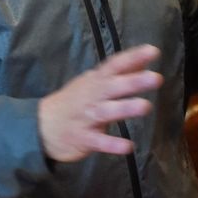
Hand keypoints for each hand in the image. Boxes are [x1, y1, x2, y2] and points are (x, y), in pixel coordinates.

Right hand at [38, 45, 161, 162]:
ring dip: (125, 108)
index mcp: (96, 81)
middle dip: (133, 82)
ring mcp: (86, 117)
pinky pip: (98, 141)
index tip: (153, 51)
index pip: (115, 65)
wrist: (41, 125)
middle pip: (112, 86)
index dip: (133, 57)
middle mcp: (92, 96)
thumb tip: (147, 55)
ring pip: (107, 111)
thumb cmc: (75, 101)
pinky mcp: (83, 138)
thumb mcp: (95, 81)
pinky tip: (128, 147)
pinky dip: (112, 144)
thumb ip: (122, 71)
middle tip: (156, 78)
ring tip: (145, 106)